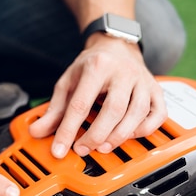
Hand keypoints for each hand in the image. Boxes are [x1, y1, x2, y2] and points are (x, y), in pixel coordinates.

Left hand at [29, 34, 166, 156]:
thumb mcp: (68, 83)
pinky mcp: (156, 90)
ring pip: (137, 113)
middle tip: (82, 149)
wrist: (117, 46)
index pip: (81, 103)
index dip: (69, 130)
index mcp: (97, 66)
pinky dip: (145, 129)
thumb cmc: (92, 66)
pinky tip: (129, 136)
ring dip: (118, 136)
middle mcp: (123, 72)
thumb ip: (54, 110)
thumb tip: (37, 131)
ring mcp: (143, 81)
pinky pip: (158, 114)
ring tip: (102, 147)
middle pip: (113, 109)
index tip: (60, 149)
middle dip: (96, 135)